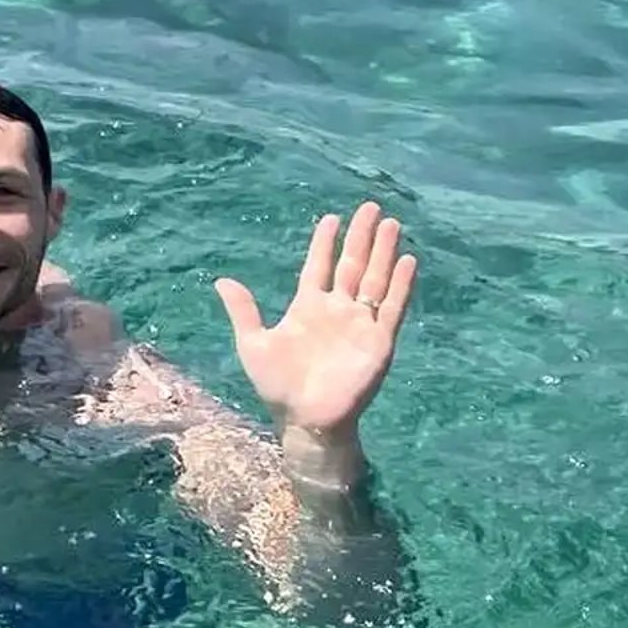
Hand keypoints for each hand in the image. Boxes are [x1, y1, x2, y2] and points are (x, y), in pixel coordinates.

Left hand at [214, 202, 415, 447]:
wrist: (304, 420)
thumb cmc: (278, 386)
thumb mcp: (254, 344)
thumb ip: (243, 311)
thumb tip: (221, 280)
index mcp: (308, 307)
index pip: (319, 266)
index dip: (325, 243)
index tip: (331, 218)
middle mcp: (337, 310)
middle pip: (352, 265)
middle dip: (361, 237)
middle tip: (370, 207)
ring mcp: (359, 324)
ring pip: (374, 279)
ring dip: (383, 253)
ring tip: (391, 223)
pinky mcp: (378, 342)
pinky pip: (391, 308)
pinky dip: (400, 285)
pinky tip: (406, 261)